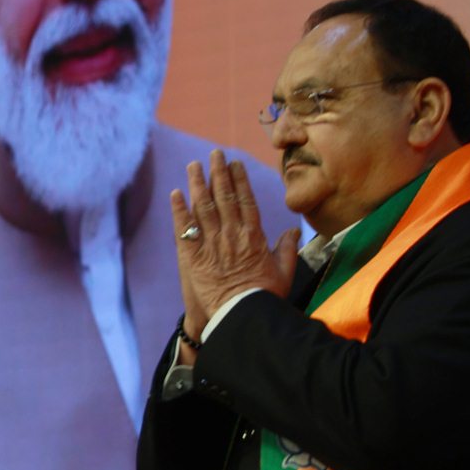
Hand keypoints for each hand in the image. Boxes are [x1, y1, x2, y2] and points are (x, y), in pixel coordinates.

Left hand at [171, 150, 298, 340]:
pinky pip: (184, 229)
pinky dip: (179, 210)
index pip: (245, 200)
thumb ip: (288, 248)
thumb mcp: (284, 272)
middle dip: (218, 173)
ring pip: (203, 207)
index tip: (234, 164)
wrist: (241, 316)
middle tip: (214, 154)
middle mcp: (232, 234)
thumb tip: (294, 230)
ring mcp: (211, 244)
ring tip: (193, 165)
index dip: (239, 180)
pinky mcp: (193, 256)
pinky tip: (176, 193)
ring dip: (197, 183)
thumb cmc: (265, 297)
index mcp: (253, 236)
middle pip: (223, 197)